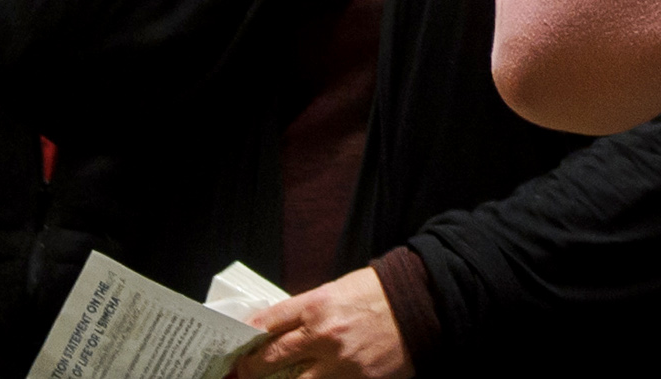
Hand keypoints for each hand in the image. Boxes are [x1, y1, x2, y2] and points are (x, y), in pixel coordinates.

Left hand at [231, 267, 409, 376]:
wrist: (424, 304)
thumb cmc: (381, 293)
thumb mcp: (339, 290)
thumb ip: (309, 311)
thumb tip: (279, 329)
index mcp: (318, 305)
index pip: (267, 322)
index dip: (245, 336)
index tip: (235, 346)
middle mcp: (323, 335)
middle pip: (269, 359)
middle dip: (249, 370)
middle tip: (241, 374)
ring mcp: (340, 364)